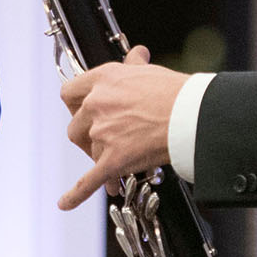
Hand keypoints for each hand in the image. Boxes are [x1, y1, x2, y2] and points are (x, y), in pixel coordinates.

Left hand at [59, 46, 186, 209]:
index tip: (83, 112)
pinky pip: (88, 181)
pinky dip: (75, 194)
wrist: (192, 116)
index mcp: (102, 80)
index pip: (69, 93)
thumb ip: (134, 65)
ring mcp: (103, 133)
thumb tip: (136, 53)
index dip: (75, 105)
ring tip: (119, 165)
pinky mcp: (112, 160)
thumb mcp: (149, 72)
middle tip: (105, 142)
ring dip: (100, 159)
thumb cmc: (176, 93)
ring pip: (90, 152)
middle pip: (75, 127)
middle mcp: (97, 104)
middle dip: (87, 137)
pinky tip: (65, 203)